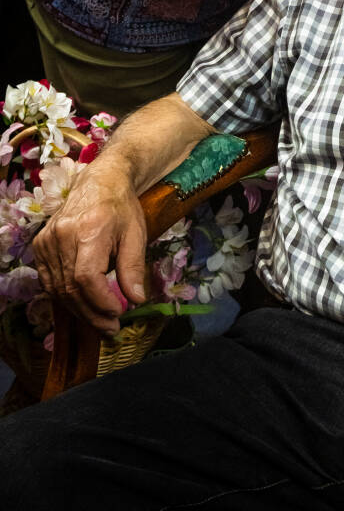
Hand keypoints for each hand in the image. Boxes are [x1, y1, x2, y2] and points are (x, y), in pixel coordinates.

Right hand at [32, 157, 146, 335]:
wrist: (99, 182)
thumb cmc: (121, 208)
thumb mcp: (136, 234)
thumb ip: (133, 267)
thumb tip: (136, 299)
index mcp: (88, 230)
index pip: (86, 277)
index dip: (101, 301)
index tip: (119, 312)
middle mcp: (62, 236)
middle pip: (70, 288)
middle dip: (92, 313)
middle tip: (112, 327)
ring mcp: (46, 241)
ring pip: (57, 289)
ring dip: (79, 310)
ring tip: (101, 321)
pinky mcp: (40, 245)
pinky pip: (49, 281)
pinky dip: (65, 297)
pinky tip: (83, 305)